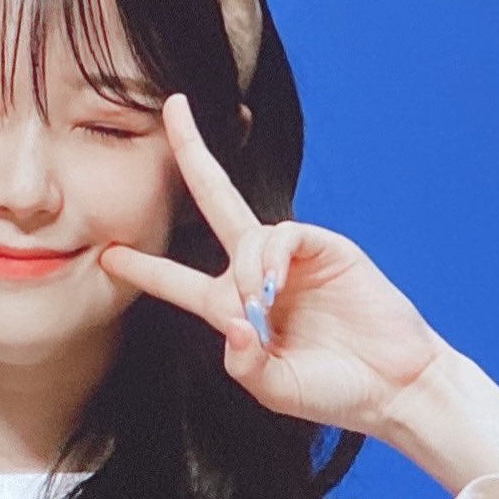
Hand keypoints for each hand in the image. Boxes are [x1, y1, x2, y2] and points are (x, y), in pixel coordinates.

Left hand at [99, 93, 450, 438]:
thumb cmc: (331, 391)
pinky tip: (276, 287)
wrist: (392, 388)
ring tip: (262, 308)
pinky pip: (284, 235)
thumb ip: (243, 363)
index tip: (106, 253)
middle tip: (170, 107)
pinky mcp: (326, 247)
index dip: (143, 267)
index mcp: (233, 307)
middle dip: (192, 151)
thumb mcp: (272, 388)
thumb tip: (236, 322)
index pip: (176, 281)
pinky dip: (271, 259)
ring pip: (248, 234)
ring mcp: (292, 257)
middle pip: (214, 199)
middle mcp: (257, 273)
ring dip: (246, 271)